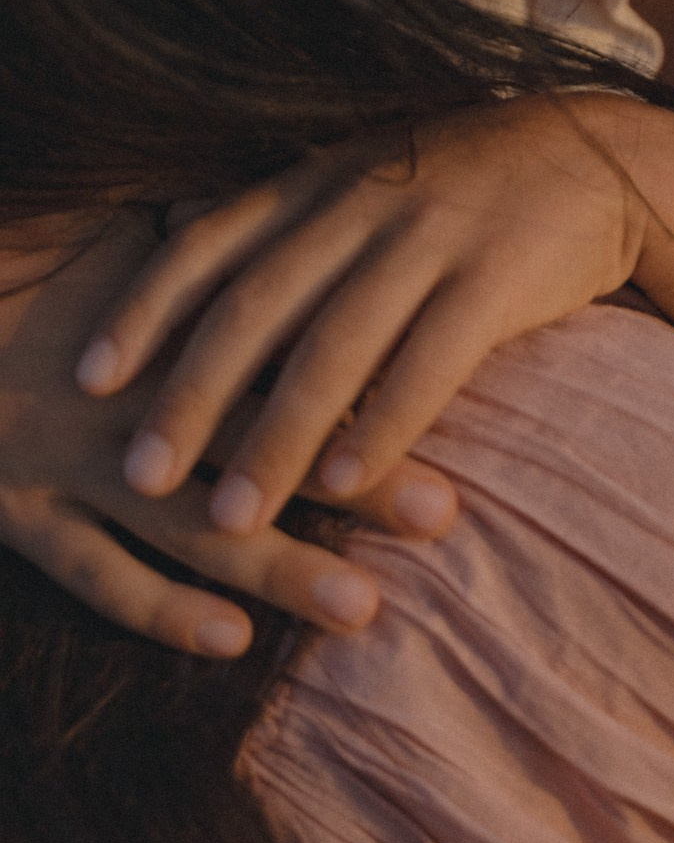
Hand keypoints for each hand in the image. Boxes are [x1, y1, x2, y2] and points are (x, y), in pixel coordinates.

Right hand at [0, 218, 457, 656]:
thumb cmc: (18, 263)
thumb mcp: (114, 234)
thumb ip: (202, 236)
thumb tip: (287, 201)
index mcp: (176, 333)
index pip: (293, 354)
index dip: (374, 377)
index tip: (459, 396)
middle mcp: (139, 400)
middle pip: (267, 442)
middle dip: (357, 482)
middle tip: (446, 515)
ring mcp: (72, 461)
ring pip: (195, 525)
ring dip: (281, 567)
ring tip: (362, 607)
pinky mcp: (12, 511)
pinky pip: (90, 571)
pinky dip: (156, 608)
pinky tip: (226, 641)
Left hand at [78, 95, 650, 539]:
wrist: (608, 157)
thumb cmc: (471, 178)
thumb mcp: (367, 167)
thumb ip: (279, 205)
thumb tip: (167, 225)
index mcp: (323, 178)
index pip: (208, 244)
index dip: (143, 311)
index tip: (89, 379)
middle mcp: (365, 201)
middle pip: (257, 307)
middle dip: (191, 399)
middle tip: (141, 477)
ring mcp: (432, 236)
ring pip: (333, 347)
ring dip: (275, 439)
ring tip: (232, 516)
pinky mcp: (497, 276)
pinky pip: (428, 360)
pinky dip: (382, 425)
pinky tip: (346, 482)